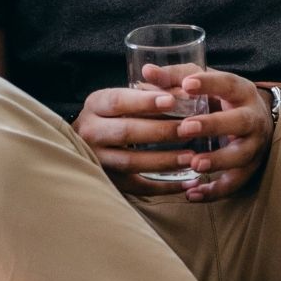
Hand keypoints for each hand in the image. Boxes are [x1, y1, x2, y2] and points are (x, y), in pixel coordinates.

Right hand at [73, 87, 202, 195]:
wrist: (89, 140)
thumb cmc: (116, 113)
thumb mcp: (127, 97)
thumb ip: (154, 92)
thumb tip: (188, 94)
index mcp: (95, 105)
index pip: (119, 101)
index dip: (145, 101)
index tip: (172, 101)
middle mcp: (91, 132)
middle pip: (126, 132)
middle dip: (161, 131)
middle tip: (190, 129)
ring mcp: (98, 159)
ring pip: (131, 162)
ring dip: (164, 160)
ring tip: (190, 157)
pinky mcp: (110, 181)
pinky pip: (138, 187)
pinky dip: (165, 187)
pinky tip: (188, 182)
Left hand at [174, 69, 273, 201]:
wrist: (255, 120)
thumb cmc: (220, 98)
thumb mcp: (204, 83)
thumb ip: (175, 78)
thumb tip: (146, 71)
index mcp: (240, 91)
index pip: (227, 84)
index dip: (209, 84)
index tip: (188, 84)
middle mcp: (252, 118)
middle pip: (239, 121)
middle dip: (213, 125)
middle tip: (186, 127)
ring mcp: (253, 145)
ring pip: (241, 155)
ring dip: (218, 160)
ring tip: (195, 164)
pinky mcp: (249, 168)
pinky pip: (235, 182)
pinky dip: (215, 190)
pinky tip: (193, 193)